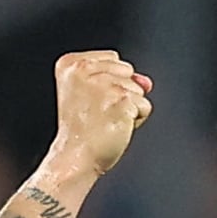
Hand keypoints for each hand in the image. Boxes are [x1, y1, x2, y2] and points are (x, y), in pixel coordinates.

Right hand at [51, 50, 153, 175]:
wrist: (75, 158)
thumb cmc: (80, 132)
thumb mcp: (92, 96)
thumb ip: (119, 79)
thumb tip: (145, 81)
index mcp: (71, 64)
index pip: (113, 59)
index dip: (109, 83)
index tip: (89, 102)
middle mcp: (85, 69)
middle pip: (128, 71)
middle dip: (121, 93)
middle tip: (97, 114)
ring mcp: (104, 84)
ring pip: (138, 89)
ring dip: (128, 109)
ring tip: (105, 121)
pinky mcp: (121, 100)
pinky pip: (144, 106)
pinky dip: (135, 121)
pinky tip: (114, 127)